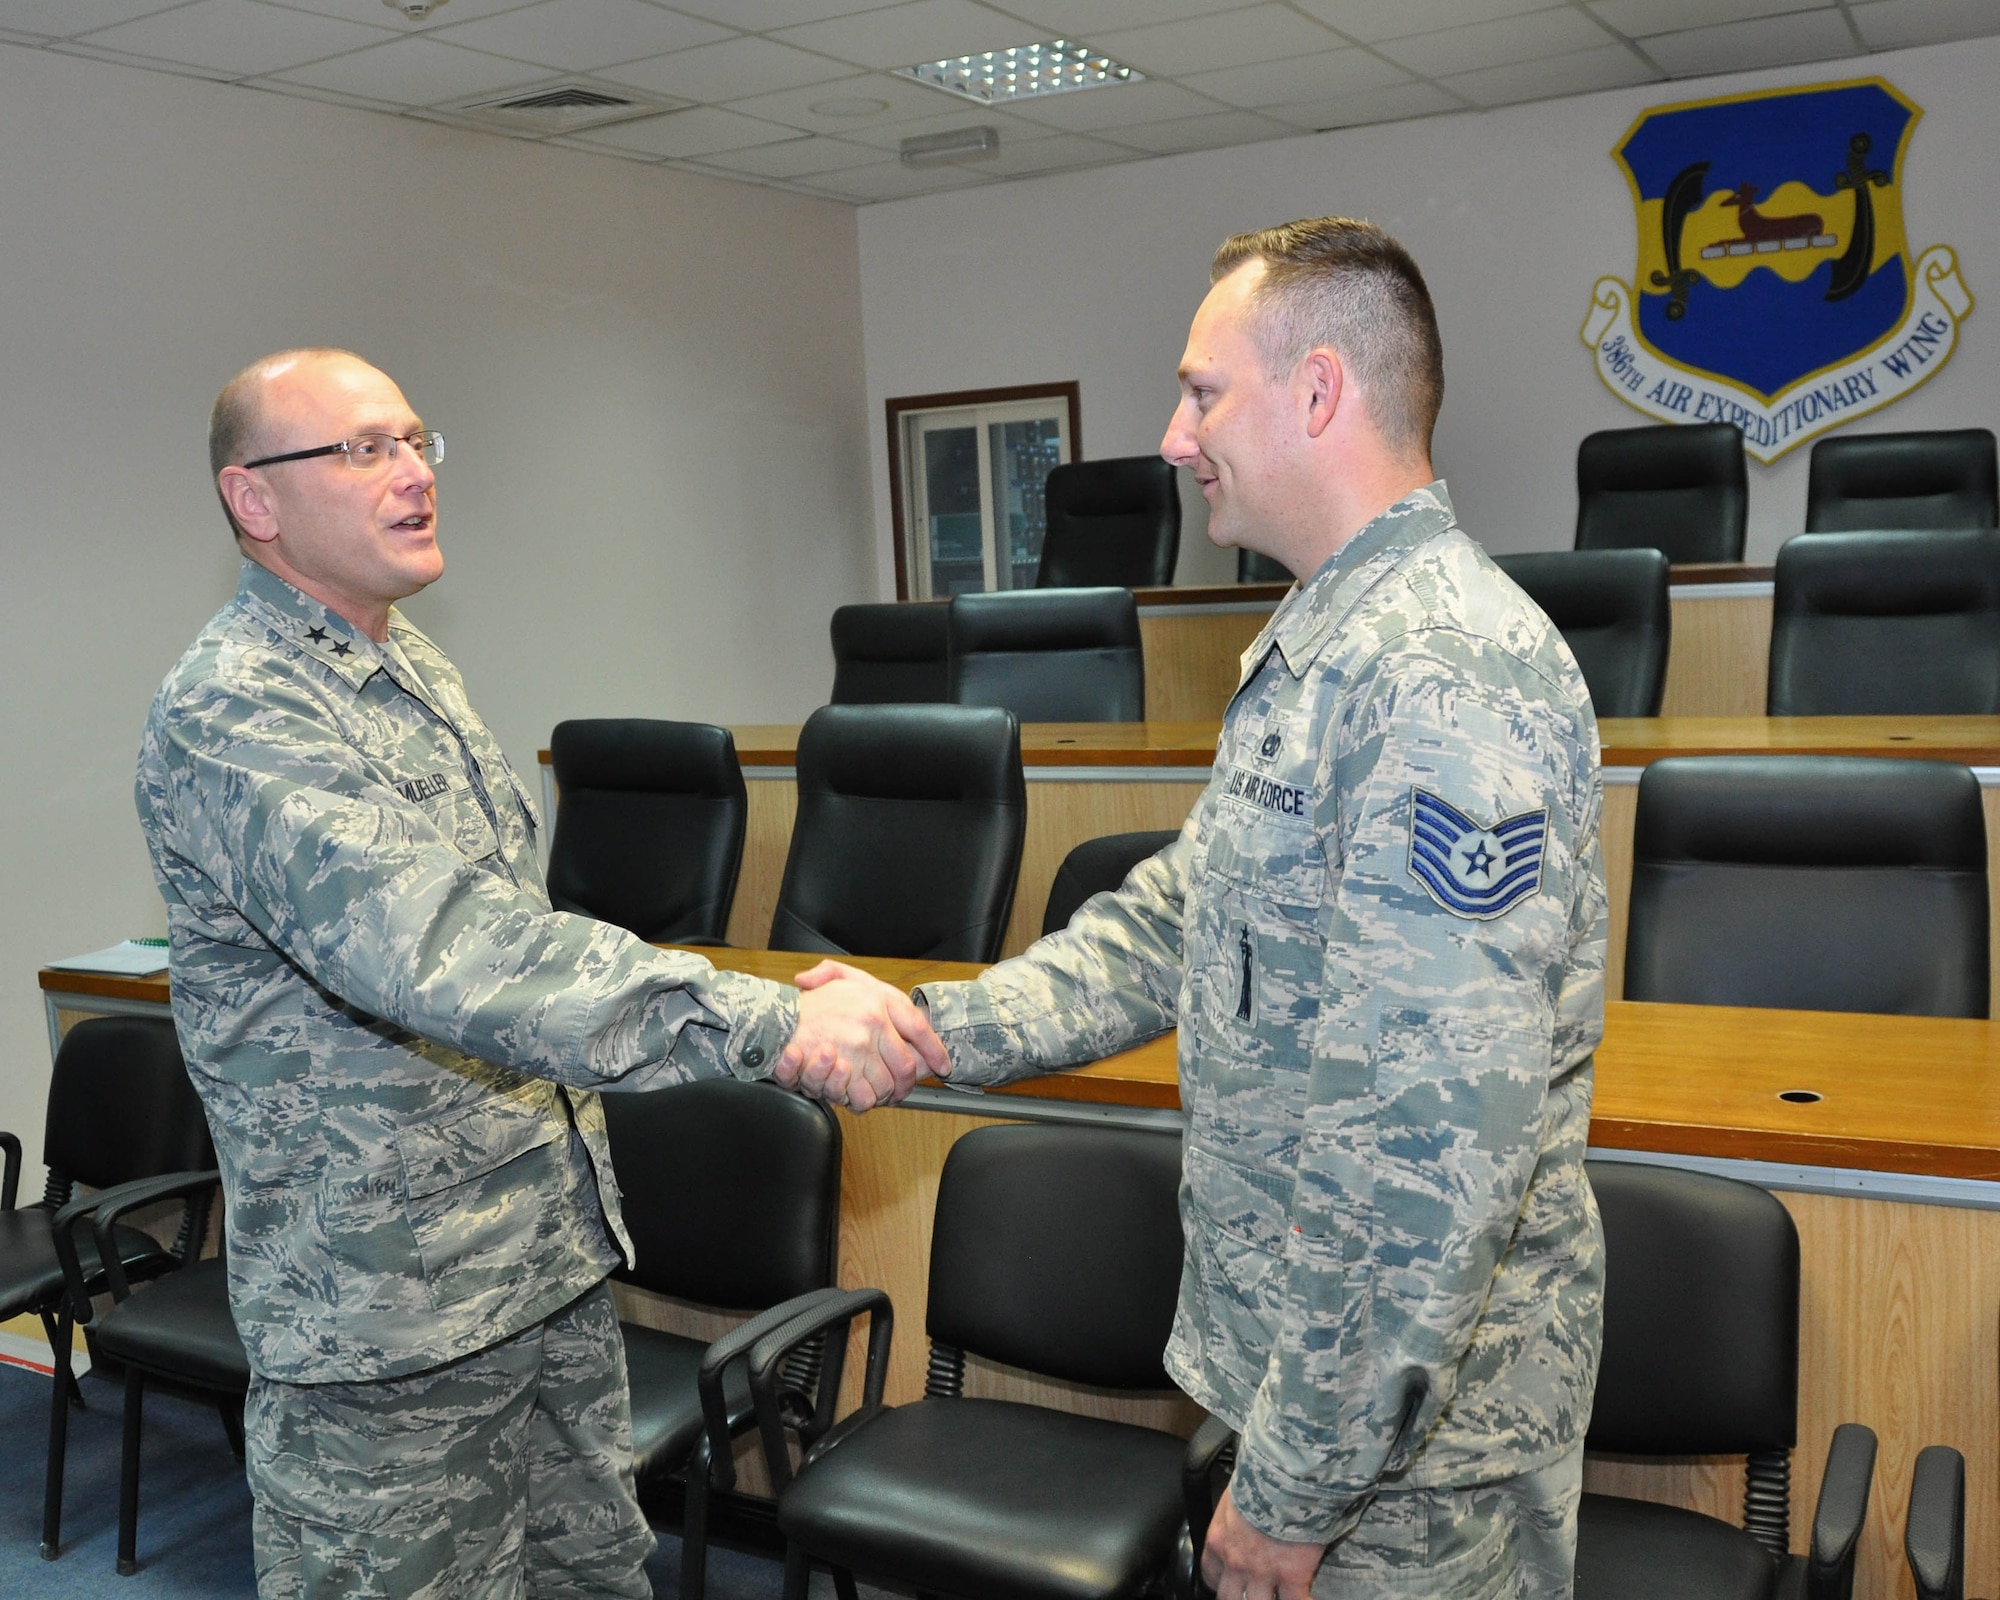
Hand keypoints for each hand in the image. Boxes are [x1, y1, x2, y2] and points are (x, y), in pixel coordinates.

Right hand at [774, 960, 949, 1112]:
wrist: (773, 1020)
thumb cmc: (809, 1003)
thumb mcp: (841, 977)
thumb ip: (885, 993)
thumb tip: (894, 1006)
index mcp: (877, 999)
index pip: (918, 1028)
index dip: (934, 1051)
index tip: (942, 1066)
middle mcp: (873, 1021)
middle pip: (908, 1066)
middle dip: (907, 1084)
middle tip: (901, 1091)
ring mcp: (858, 1047)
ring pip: (888, 1085)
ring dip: (885, 1096)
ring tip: (877, 1095)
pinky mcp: (842, 1070)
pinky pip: (865, 1097)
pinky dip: (864, 1102)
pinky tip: (857, 1096)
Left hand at [1201, 1489, 1324, 1599]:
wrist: (1286, 1477)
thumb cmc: (1259, 1478)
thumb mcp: (1233, 1497)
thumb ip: (1233, 1517)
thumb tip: (1242, 1516)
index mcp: (1219, 1541)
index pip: (1210, 1574)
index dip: (1221, 1581)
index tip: (1230, 1580)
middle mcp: (1236, 1563)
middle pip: (1230, 1598)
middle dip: (1240, 1597)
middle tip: (1252, 1592)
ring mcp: (1264, 1573)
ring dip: (1269, 1599)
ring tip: (1278, 1593)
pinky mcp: (1292, 1576)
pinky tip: (1307, 1596)